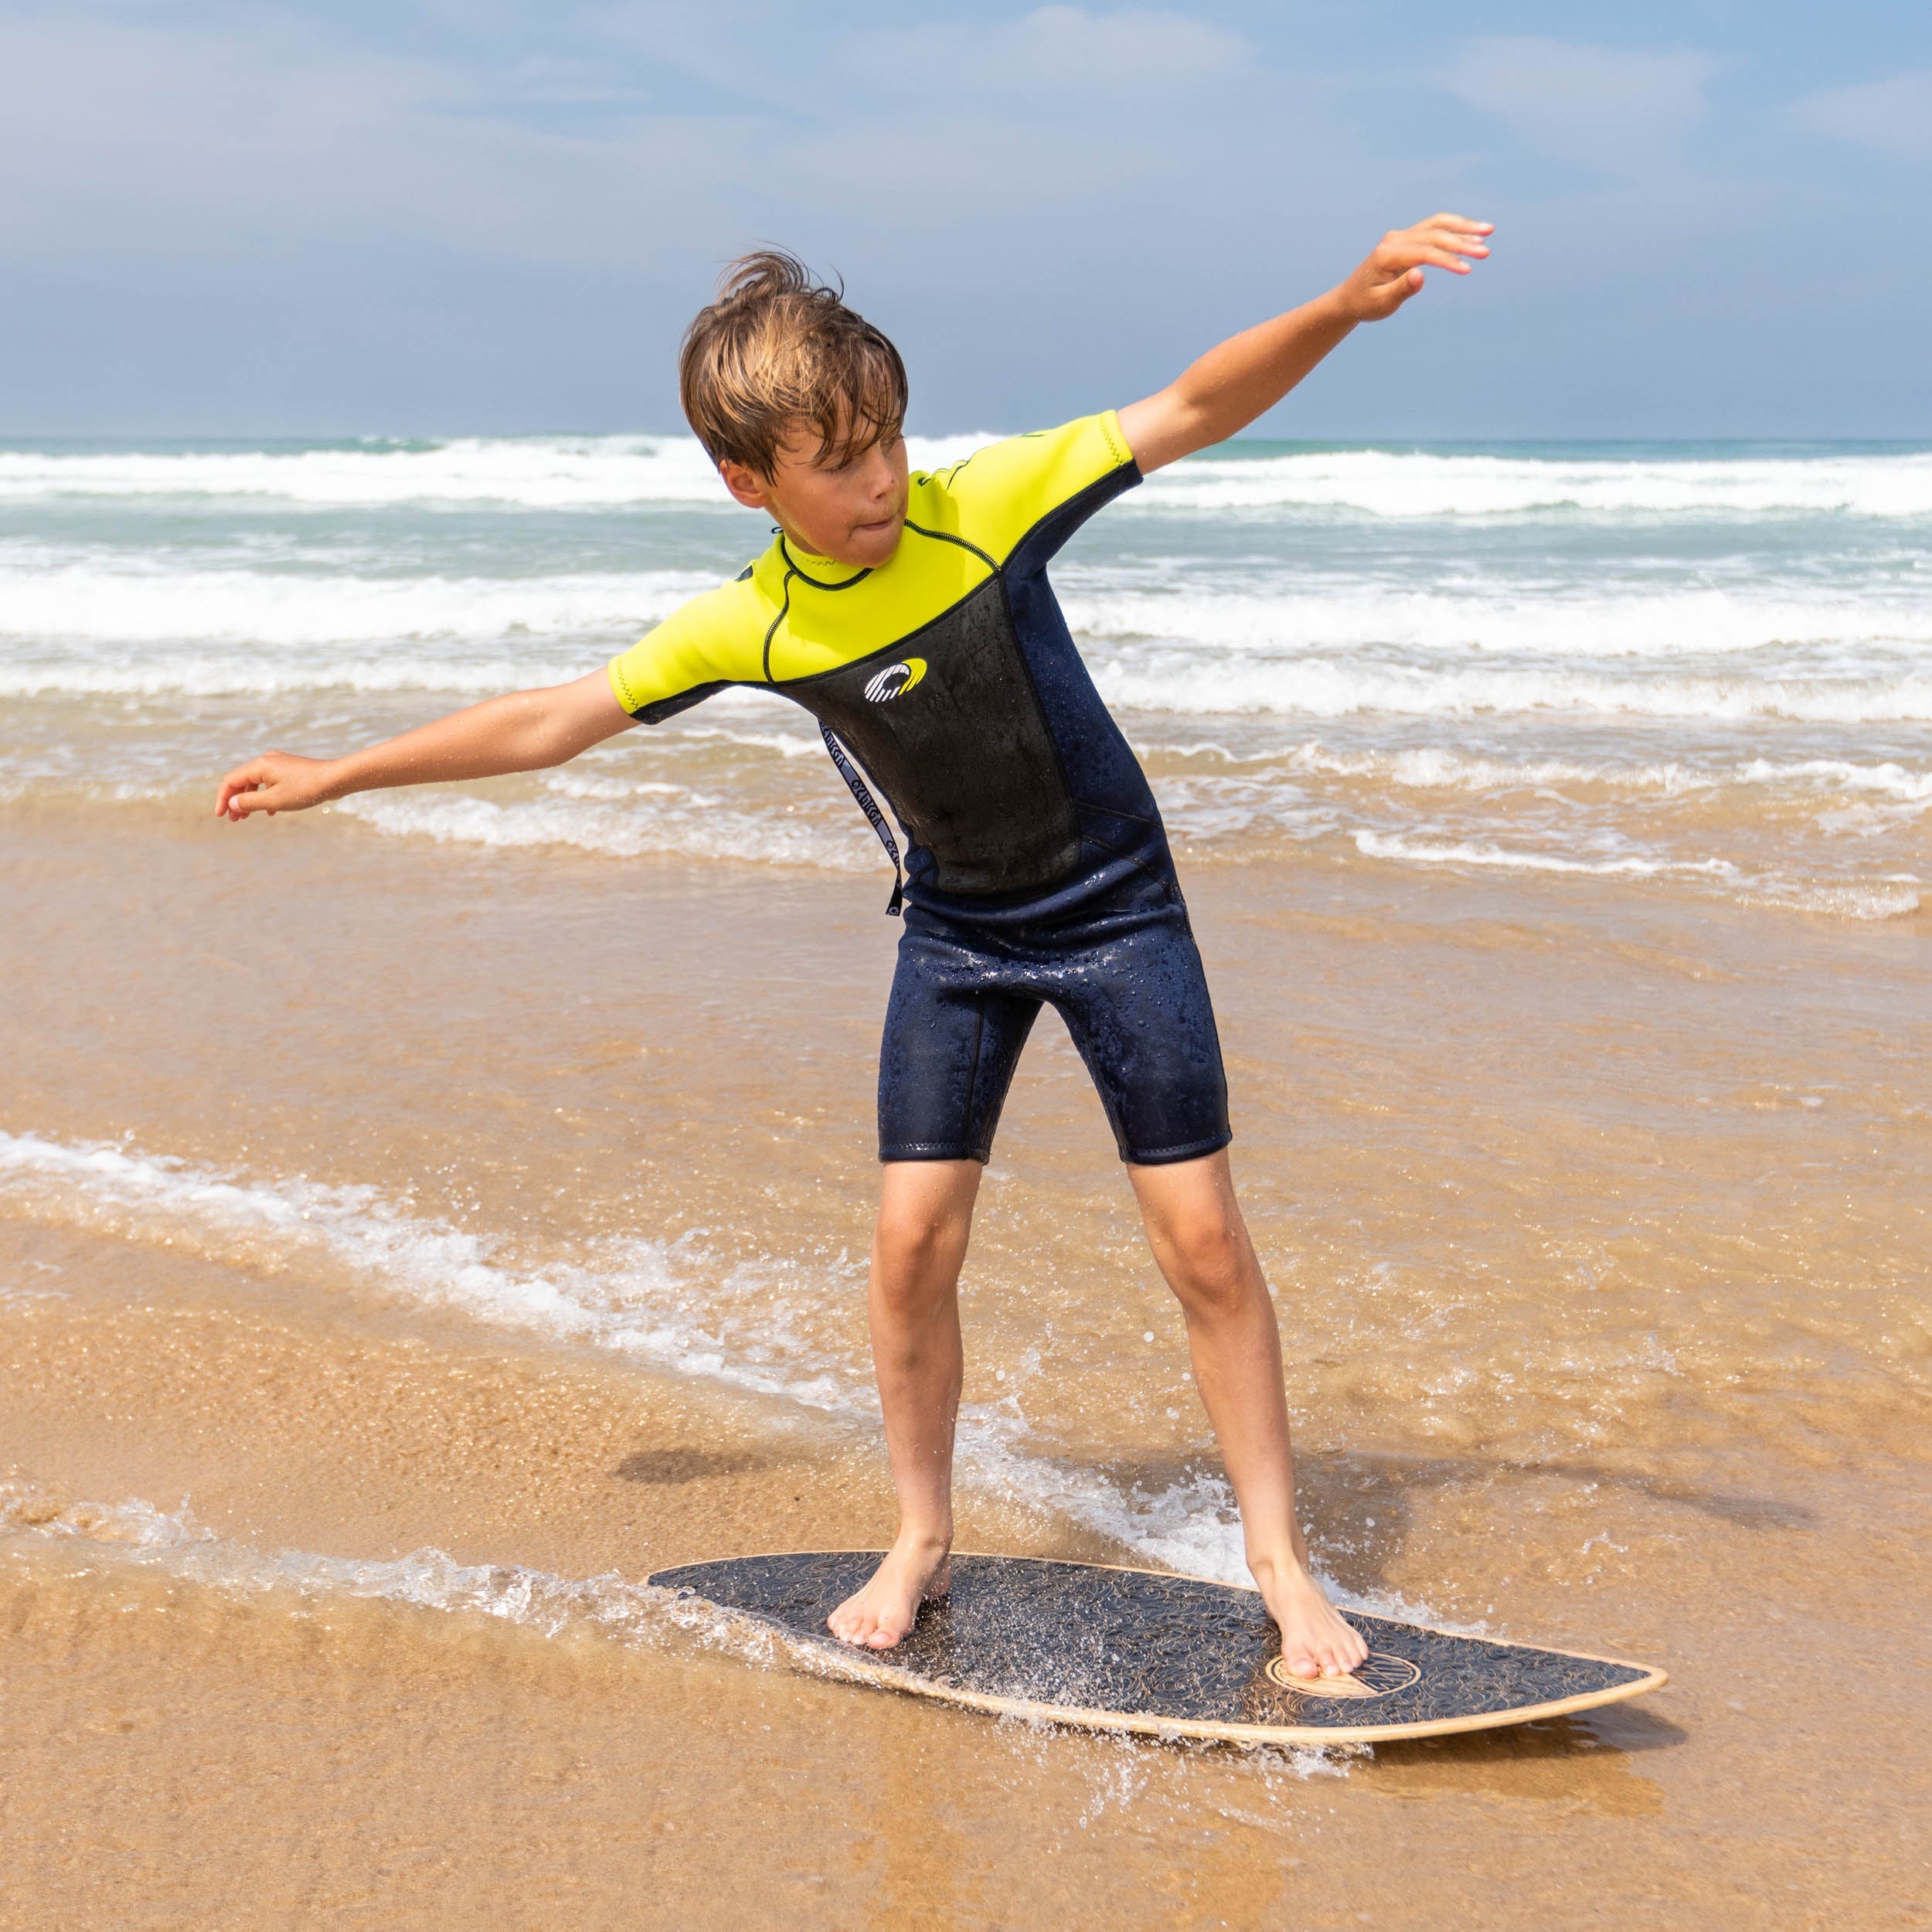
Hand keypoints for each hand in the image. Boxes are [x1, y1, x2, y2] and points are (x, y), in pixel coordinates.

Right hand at [215, 751, 340, 820]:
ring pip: (257, 783)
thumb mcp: (275, 800)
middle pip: (242, 781)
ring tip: (248, 817)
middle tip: (234, 820)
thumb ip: (250, 802)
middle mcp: (267, 761)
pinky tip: (271, 812)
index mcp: (260, 765)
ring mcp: (279, 764)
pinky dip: (266, 796)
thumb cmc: (306, 789)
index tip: (221, 816)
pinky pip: (271, 783)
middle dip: (236, 801)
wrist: (336, 779)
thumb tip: (232, 804)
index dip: (223, 798)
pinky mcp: (290, 770)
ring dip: (251, 800)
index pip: (231, 781)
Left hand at [1336, 213, 1491, 322]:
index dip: (1447, 260)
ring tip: (1488, 230)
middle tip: (1486, 252)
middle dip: (1462, 242)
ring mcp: (1401, 236)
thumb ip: (1401, 290)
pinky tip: (1473, 234)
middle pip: (1434, 234)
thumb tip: (1420, 276)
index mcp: (1388, 255)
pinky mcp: (1406, 238)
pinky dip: (1454, 229)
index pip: (1424, 253)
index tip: (1468, 270)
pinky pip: (1434, 229)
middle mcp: (1395, 240)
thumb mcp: (1381, 303)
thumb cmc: (1366, 304)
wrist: (1350, 297)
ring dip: (1463, 227)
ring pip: (1437, 225)